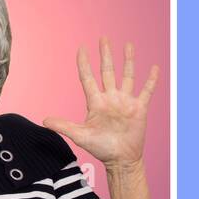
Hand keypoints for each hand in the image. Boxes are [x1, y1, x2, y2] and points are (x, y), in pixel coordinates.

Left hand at [45, 38, 156, 170]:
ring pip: (127, 76)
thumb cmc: (101, 148)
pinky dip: (151, 80)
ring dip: (127, 61)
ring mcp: (126, 101)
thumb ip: (64, 126)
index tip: (81, 49)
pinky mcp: (139, 107)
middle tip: (103, 39)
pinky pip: (146, 90)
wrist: (121, 159)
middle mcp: (111, 98)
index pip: (88, 78)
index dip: (84, 64)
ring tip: (128, 45)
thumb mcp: (80, 136)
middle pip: (107, 71)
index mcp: (96, 102)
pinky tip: (154, 68)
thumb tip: (44, 120)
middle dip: (105, 55)